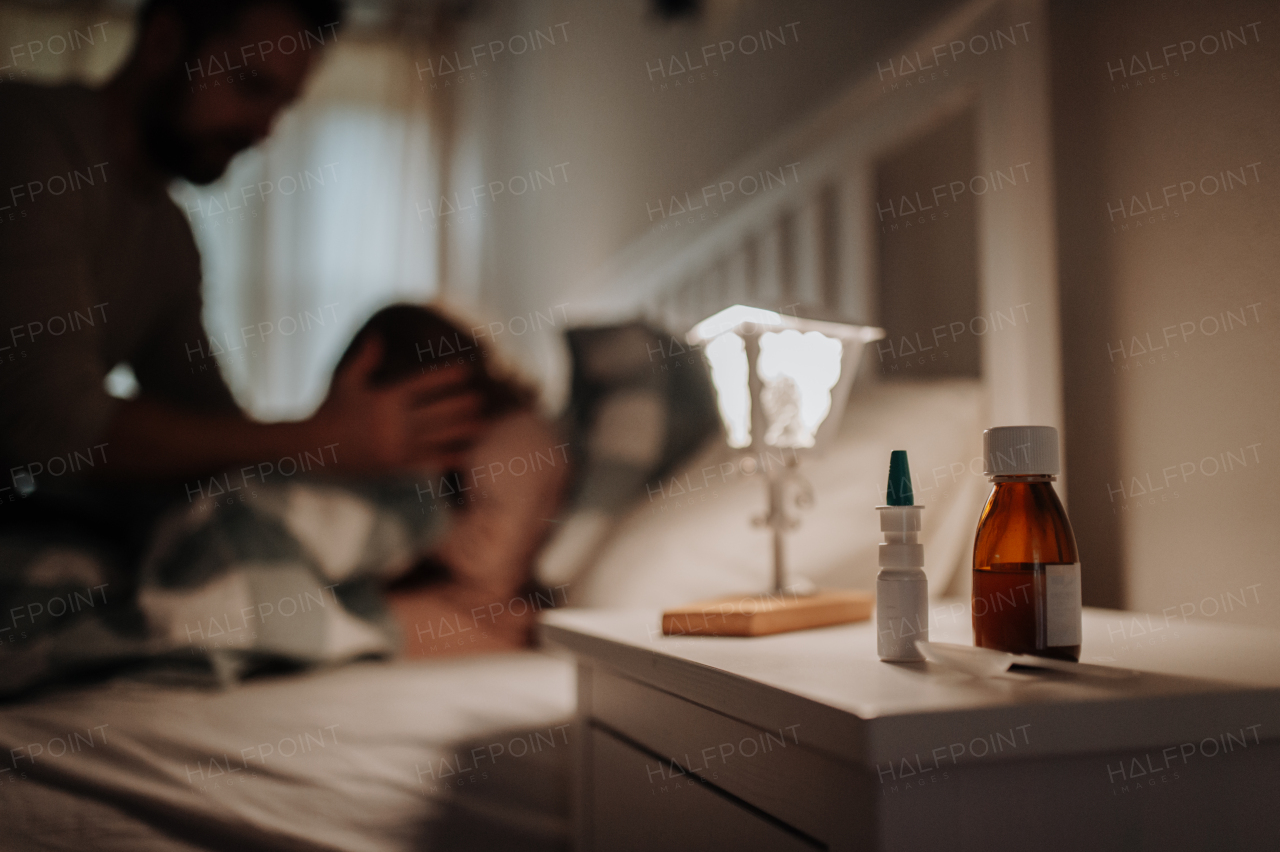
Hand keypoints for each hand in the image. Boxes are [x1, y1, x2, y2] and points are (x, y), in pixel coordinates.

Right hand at [310, 336, 485, 472]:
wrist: (315, 448)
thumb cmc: (332, 411)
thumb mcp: (346, 382)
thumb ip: (365, 360)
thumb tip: (378, 335)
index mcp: (385, 398)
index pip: (421, 384)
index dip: (445, 377)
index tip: (465, 371)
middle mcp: (393, 421)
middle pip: (435, 411)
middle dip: (460, 405)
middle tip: (481, 398)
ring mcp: (395, 444)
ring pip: (436, 436)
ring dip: (461, 430)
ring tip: (483, 424)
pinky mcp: (395, 464)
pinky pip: (427, 460)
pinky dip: (448, 457)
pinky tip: (466, 454)